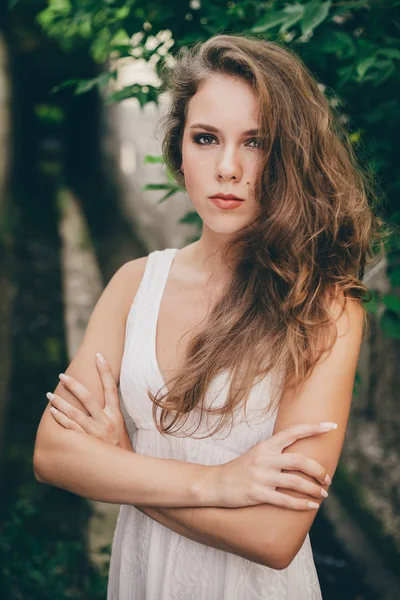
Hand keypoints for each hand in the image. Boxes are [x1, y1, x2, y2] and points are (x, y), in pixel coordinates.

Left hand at [47, 353, 132, 451]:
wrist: (127, 471)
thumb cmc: (121, 449)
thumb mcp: (120, 429)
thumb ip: (110, 416)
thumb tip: (101, 401)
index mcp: (116, 415)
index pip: (111, 387)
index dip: (105, 371)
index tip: (98, 355)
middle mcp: (107, 421)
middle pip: (88, 397)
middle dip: (74, 385)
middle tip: (63, 375)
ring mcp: (96, 432)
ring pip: (76, 413)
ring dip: (61, 403)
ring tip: (50, 396)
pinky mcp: (88, 444)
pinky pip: (71, 429)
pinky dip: (62, 420)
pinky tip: (53, 413)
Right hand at [214, 422, 334, 509]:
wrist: (215, 483)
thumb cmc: (240, 469)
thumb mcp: (257, 454)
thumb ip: (277, 452)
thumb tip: (301, 456)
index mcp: (266, 446)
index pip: (293, 432)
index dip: (313, 428)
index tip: (331, 426)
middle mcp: (265, 459)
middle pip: (300, 461)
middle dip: (319, 470)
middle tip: (327, 478)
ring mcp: (262, 477)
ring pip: (296, 482)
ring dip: (314, 489)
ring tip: (323, 494)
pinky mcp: (258, 494)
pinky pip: (285, 501)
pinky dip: (302, 504)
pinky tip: (311, 506)